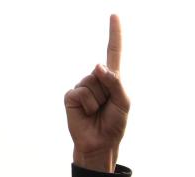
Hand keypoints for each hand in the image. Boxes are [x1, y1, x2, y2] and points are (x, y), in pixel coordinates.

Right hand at [64, 15, 128, 172]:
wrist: (100, 143)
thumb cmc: (114, 124)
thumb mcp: (123, 102)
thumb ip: (115, 82)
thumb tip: (96, 65)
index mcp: (111, 79)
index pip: (113, 52)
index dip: (114, 34)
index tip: (114, 15)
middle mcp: (96, 79)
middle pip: (104, 73)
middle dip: (109, 92)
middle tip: (107, 108)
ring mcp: (82, 86)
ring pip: (93, 83)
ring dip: (99, 101)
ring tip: (98, 112)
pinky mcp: (71, 96)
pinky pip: (82, 93)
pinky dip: (88, 105)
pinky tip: (87, 113)